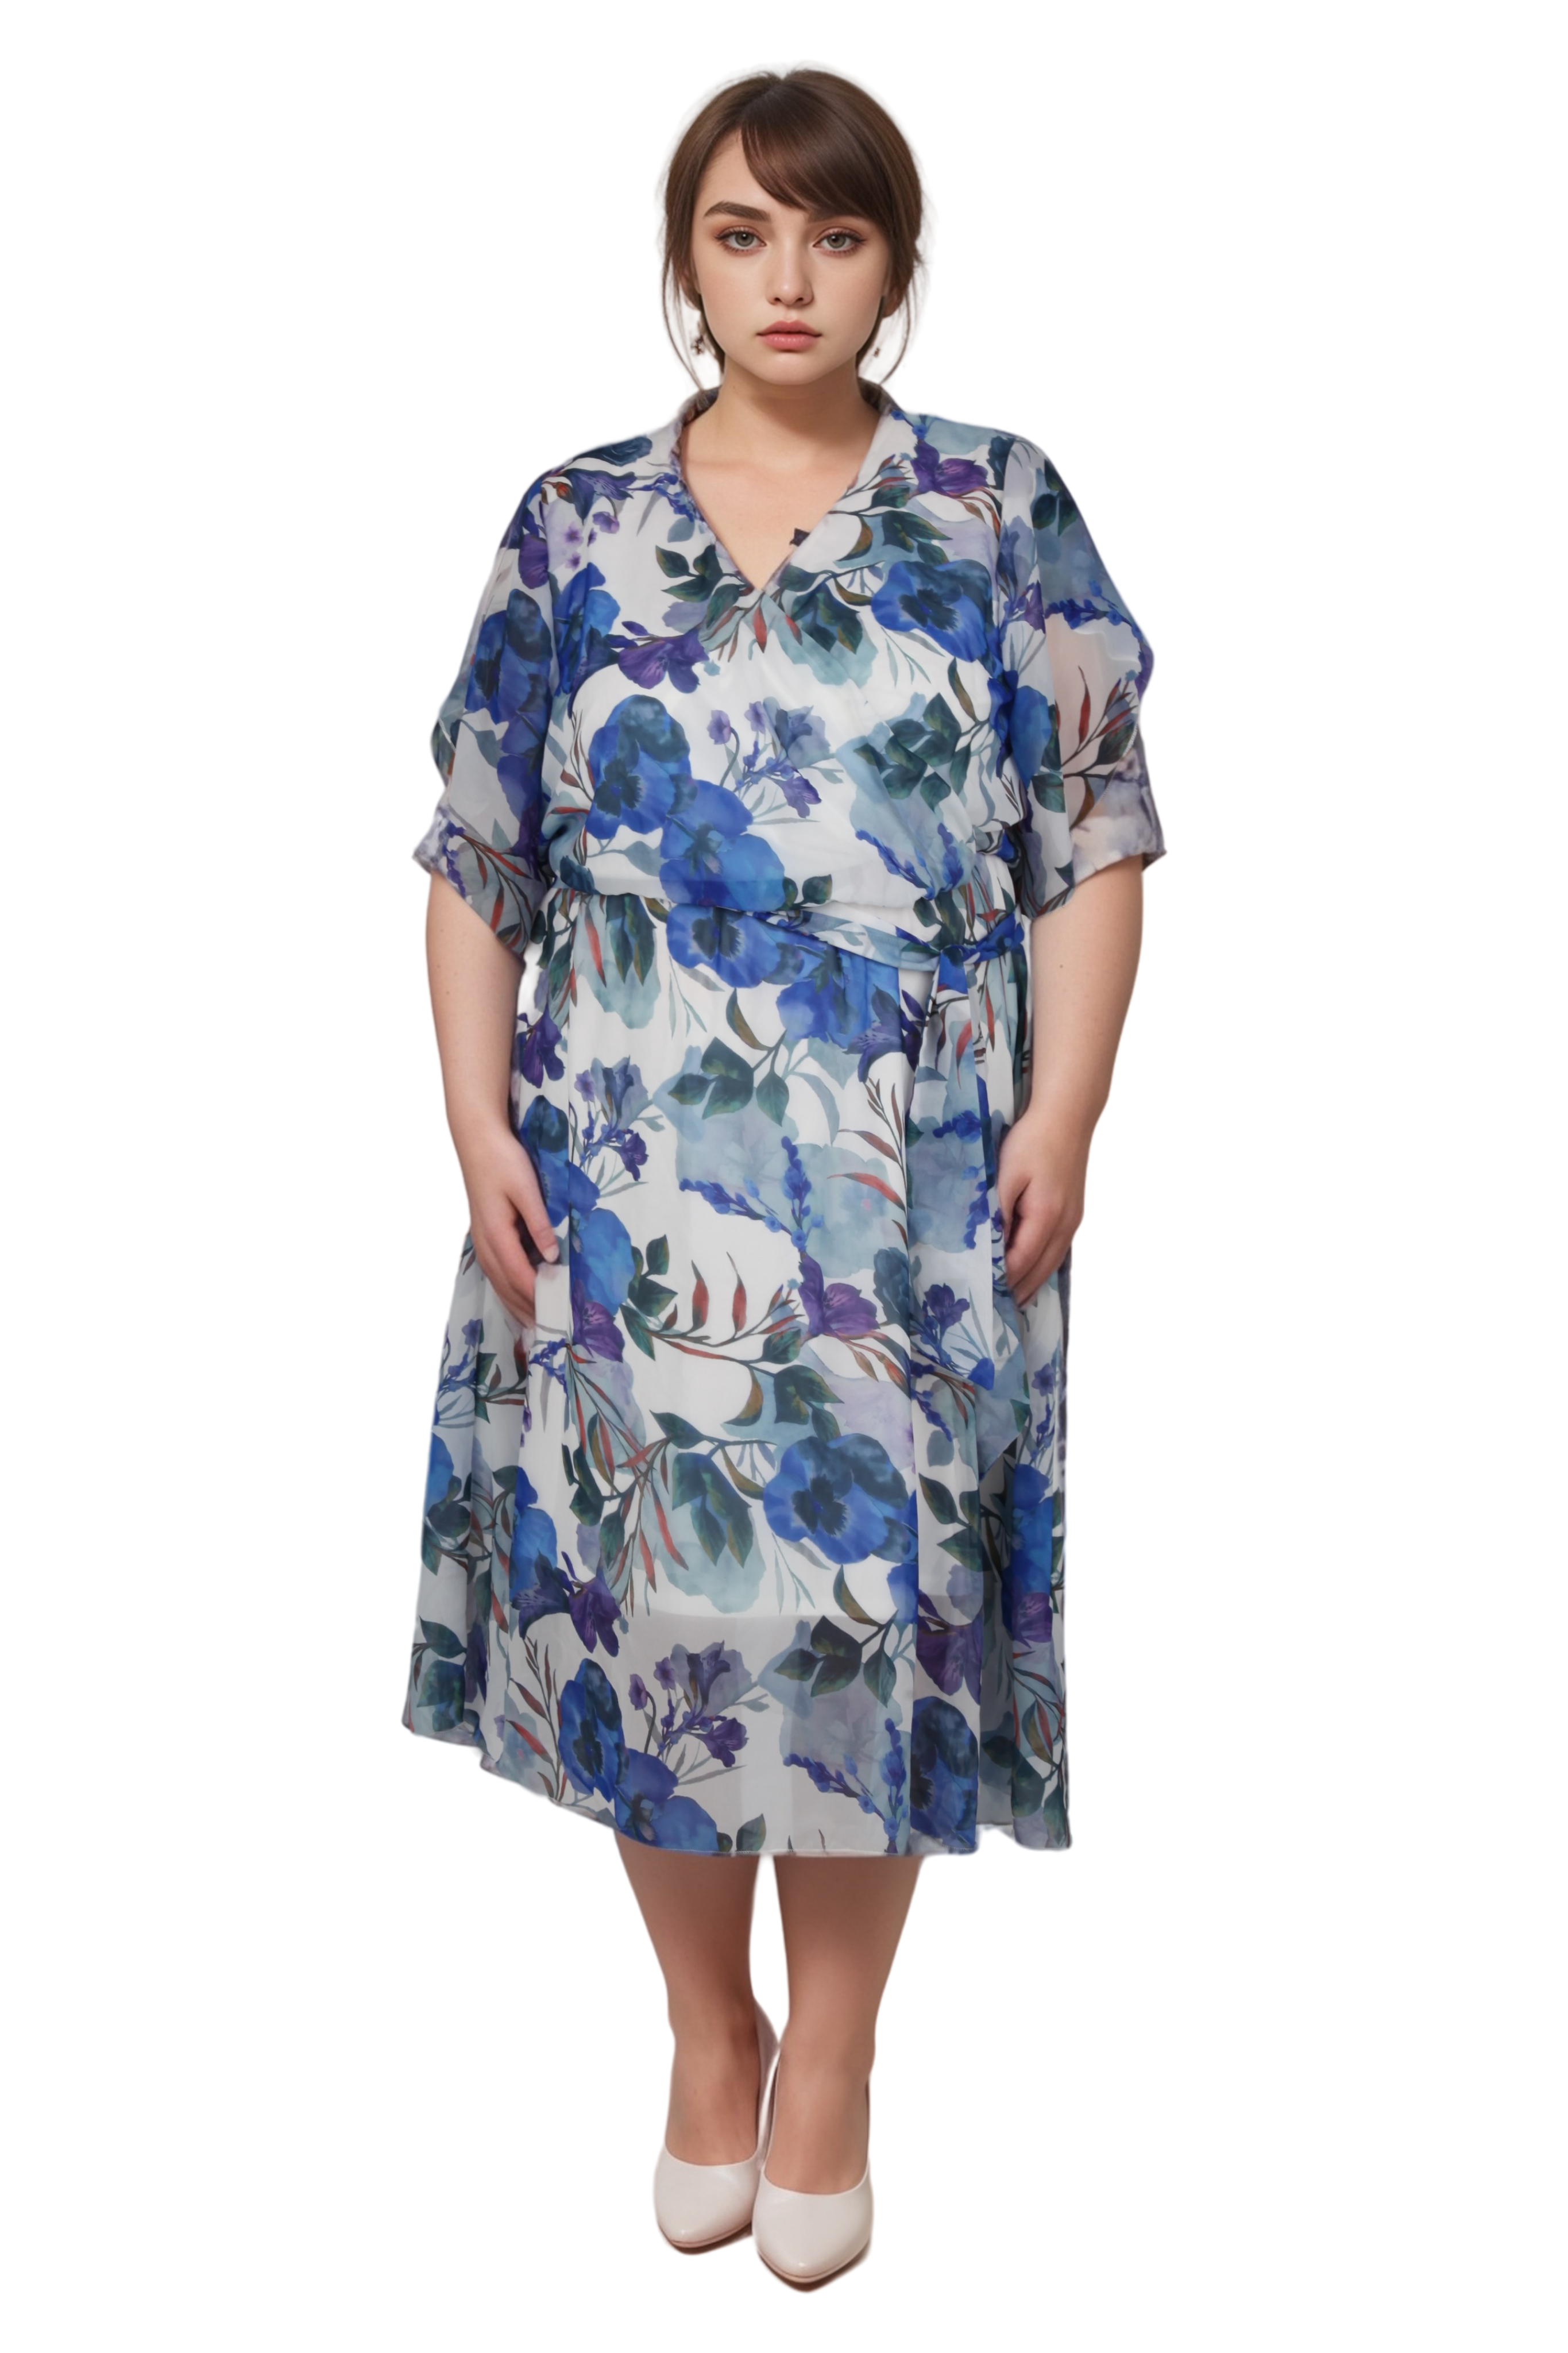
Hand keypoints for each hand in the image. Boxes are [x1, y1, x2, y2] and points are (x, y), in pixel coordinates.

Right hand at [451, 1118, 558, 1325]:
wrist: (475, 1138)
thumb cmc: (503, 1159)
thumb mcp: (526, 1188)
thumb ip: (539, 1222)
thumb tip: (553, 1255)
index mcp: (496, 1232)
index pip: (518, 1273)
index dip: (535, 1294)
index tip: (554, 1311)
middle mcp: (485, 1240)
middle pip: (504, 1283)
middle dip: (524, 1307)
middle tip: (545, 1329)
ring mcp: (479, 1237)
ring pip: (496, 1279)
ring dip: (512, 1302)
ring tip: (529, 1322)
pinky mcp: (481, 1232)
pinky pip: (492, 1268)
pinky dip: (503, 1286)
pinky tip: (511, 1293)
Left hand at [998, 1106, 1089, 1306]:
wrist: (1069, 1118)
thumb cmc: (1032, 1141)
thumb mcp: (1007, 1173)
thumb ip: (998, 1211)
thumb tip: (990, 1244)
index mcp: (1046, 1216)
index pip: (1020, 1261)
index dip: (1002, 1279)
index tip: (982, 1293)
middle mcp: (1066, 1225)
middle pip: (1040, 1269)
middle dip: (1018, 1290)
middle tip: (995, 1309)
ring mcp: (1075, 1221)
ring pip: (1053, 1263)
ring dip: (1034, 1283)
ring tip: (1014, 1301)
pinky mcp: (1077, 1214)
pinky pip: (1061, 1251)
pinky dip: (1046, 1267)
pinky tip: (1036, 1275)